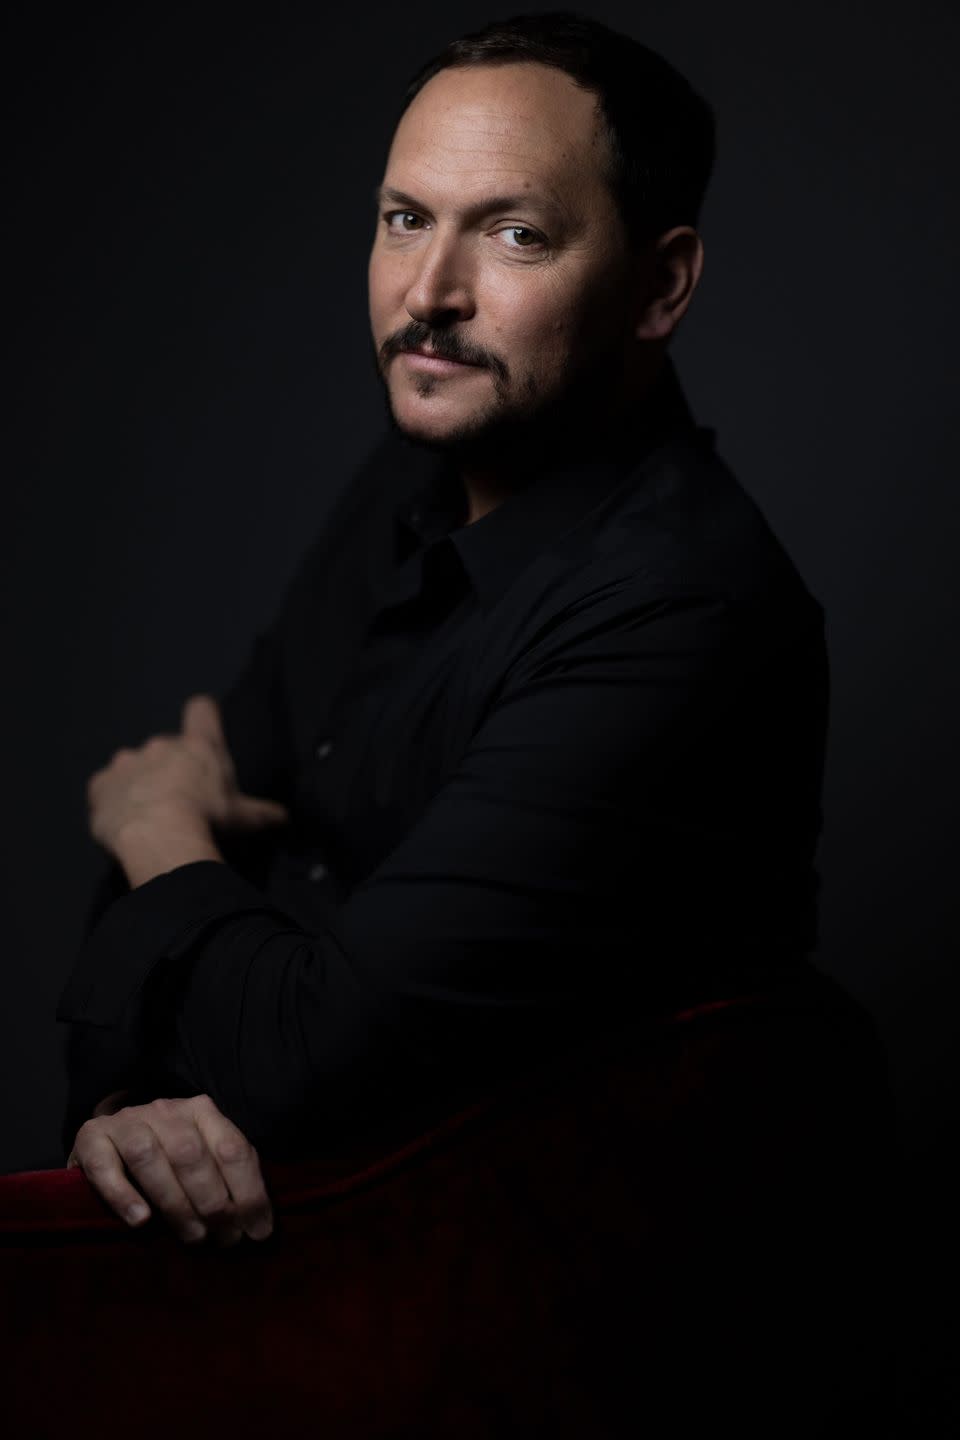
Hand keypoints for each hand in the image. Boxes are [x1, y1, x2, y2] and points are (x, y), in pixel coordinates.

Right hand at [67, 1094, 274, 1246]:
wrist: (112, 1134)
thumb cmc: (168, 1157)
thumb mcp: (205, 1159)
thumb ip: (228, 1181)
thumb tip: (258, 1226)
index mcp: (202, 1111)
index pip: (232, 1148)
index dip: (249, 1192)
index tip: (257, 1232)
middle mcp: (167, 1110)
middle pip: (192, 1154)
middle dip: (213, 1202)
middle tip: (223, 1240)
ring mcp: (127, 1121)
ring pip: (149, 1157)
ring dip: (174, 1202)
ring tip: (193, 1236)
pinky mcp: (91, 1137)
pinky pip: (103, 1164)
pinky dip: (122, 1194)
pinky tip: (140, 1220)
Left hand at [87, 692, 288, 857]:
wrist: (159, 834)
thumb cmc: (207, 818)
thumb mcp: (243, 818)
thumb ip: (263, 813)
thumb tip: (284, 818)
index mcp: (198, 746)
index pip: (201, 710)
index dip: (202, 715)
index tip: (202, 722)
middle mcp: (160, 745)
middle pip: (165, 747)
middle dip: (168, 768)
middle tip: (178, 799)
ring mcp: (127, 762)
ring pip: (131, 767)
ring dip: (137, 783)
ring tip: (146, 814)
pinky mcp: (101, 784)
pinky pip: (104, 789)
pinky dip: (110, 801)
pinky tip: (121, 822)